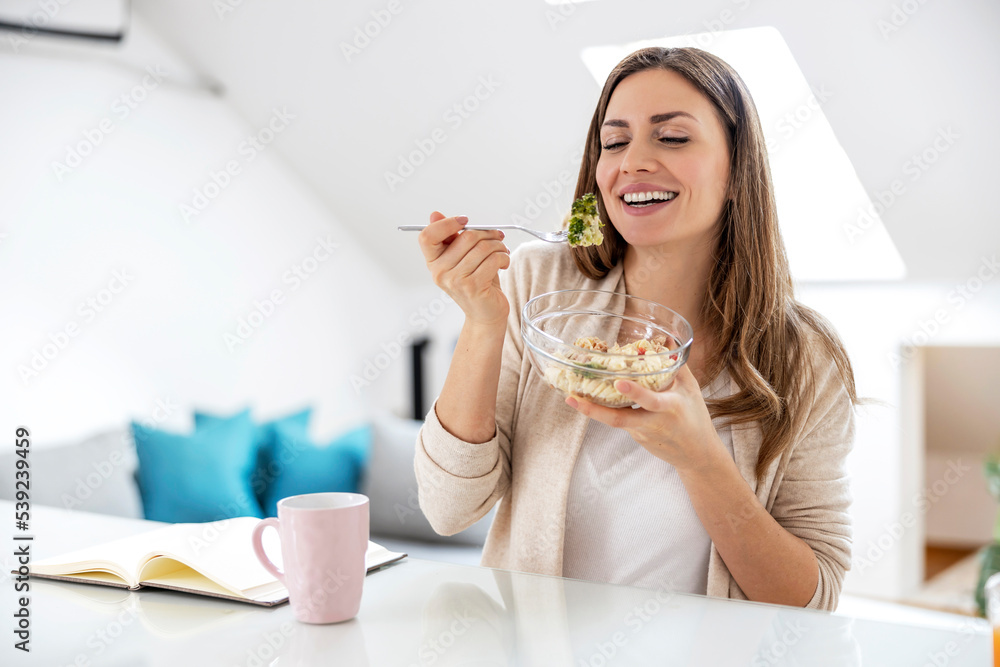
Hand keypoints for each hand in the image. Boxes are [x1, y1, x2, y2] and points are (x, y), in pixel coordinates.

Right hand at [418, 211, 510, 326]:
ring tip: (502, 252)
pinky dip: (504, 257)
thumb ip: (449, 237)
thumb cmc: (475, 282)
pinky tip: (503, 263)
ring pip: (483, 247)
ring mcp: (456, 281)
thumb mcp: (460, 257)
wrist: (485, 313)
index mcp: (433, 262)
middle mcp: (440, 272)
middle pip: (466, 237)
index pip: (427, 236)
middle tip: (497, 237)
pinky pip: (493, 259)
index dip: (447, 223)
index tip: (465, 221)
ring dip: (498, 246)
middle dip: (487, 234)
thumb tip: (435, 214)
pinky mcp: (474, 287)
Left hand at [564, 364, 724, 472]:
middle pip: (620, 419)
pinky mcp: (635, 437)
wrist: (697, 455)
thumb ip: (677, 365)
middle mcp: (653, 422)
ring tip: (572, 398)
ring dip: (592, 411)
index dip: (635, 393)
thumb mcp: (691, 389)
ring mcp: (641, 432)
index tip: (619, 383)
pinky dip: (605, 410)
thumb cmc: (696, 417)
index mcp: (670, 407)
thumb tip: (667, 339)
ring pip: (614, 420)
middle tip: (573, 398)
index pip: (651, 400)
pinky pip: (619, 420)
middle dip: (594, 411)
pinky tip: (589, 399)